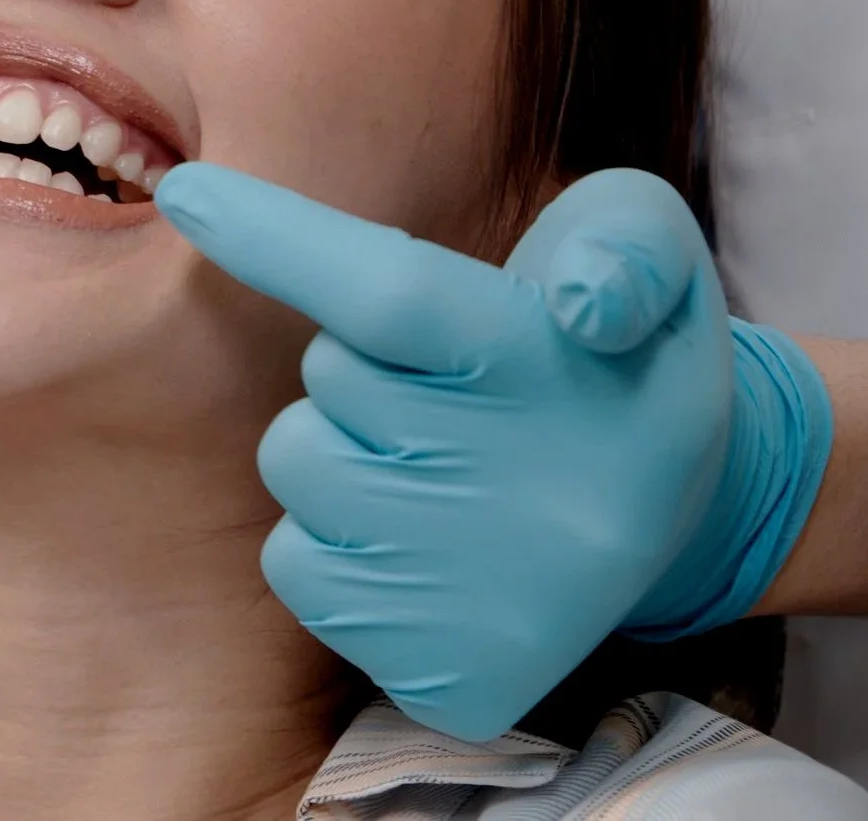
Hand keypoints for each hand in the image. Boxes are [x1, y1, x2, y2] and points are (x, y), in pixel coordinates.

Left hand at [155, 164, 831, 740]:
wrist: (681, 514)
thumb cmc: (616, 353)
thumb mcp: (649, 249)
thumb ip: (623, 243)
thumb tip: (581, 299)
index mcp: (555, 373)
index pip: (391, 295)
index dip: (277, 237)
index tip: (186, 193)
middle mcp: (521, 495)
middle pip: (331, 382)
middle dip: (362, 368)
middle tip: (446, 386)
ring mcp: (482, 594)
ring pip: (302, 472)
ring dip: (342, 452)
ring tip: (435, 459)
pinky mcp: (445, 674)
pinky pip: (299, 569)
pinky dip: (334, 544)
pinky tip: (418, 537)